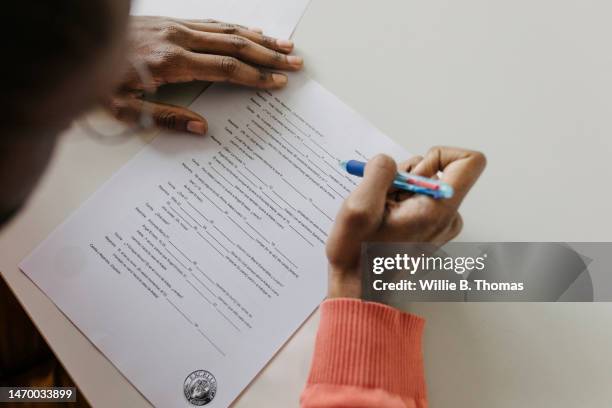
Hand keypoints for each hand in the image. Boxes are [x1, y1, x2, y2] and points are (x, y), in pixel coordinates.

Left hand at [107, 17, 302, 134]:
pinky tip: (253, 32)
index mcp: (171, 62)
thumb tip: (203, 129)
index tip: (277, 82)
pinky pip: (212, 22)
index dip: (255, 76)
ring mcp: (175, 25)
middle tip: (294, 63)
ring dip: (260, 39)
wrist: (73, 44)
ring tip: (285, 47)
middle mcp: (177, 38)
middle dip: (269, 55)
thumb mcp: (126, 110)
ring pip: (227, 30)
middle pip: (234, 45)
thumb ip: (167, 119)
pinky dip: (237, 27)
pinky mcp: (170, 21)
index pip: (225, 68)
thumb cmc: (98, 81)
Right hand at [326, 147, 486, 297]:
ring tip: (379, 214)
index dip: (439, 154)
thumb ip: (378, 172)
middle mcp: (448, 216)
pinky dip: (398, 201)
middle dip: (405, 175)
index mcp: (438, 209)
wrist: (358, 289)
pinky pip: (418, 198)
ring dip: (397, 189)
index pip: (470, 161)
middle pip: (438, 170)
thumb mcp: (359, 206)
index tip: (411, 172)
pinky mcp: (430, 229)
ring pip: (424, 183)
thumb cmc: (358, 255)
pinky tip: (382, 221)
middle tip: (382, 201)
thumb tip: (387, 162)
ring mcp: (440, 224)